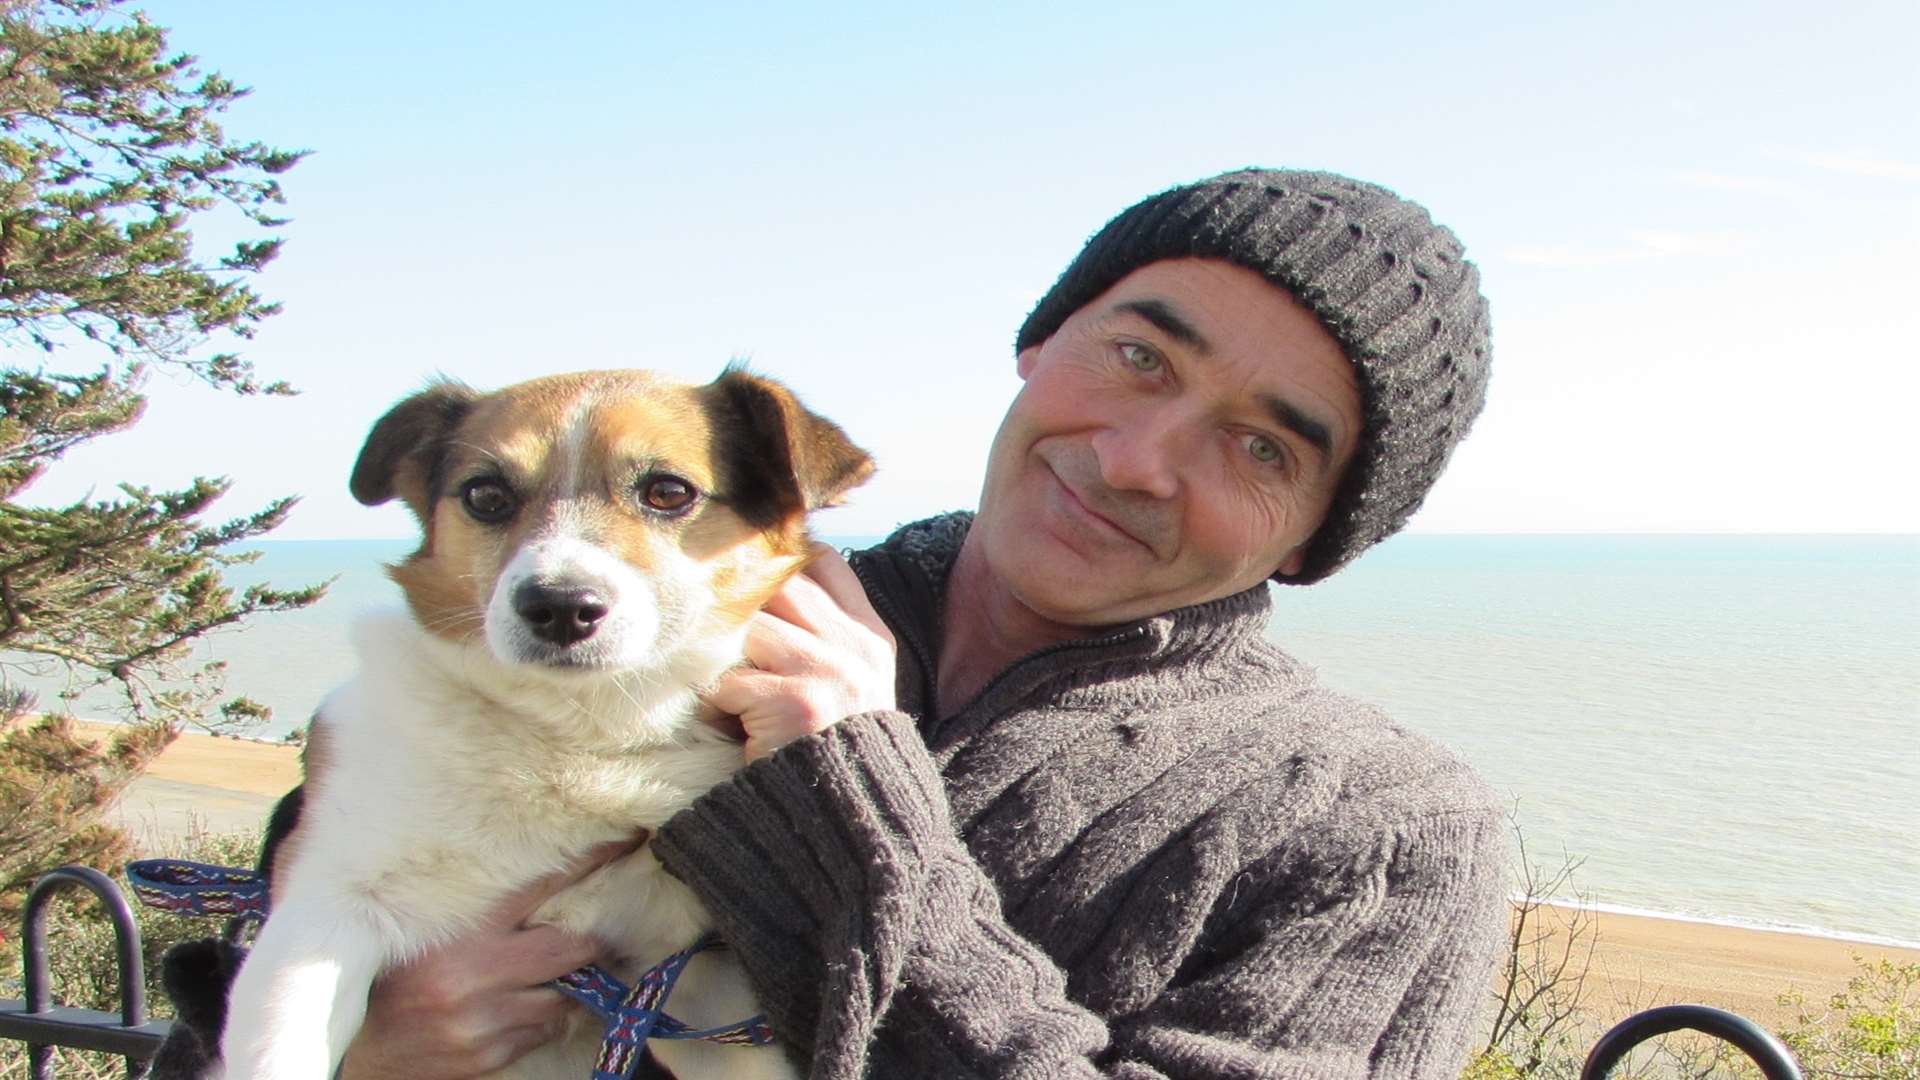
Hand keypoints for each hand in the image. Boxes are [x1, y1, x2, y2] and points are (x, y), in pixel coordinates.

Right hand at [335, 839, 637, 1079]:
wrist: (353, 1052)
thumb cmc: (388, 980)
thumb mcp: (416, 931)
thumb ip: (469, 907)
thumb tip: (523, 867)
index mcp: (457, 931)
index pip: (540, 886)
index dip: (588, 863)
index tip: (626, 841)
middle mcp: (472, 974)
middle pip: (569, 947)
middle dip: (587, 941)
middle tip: (594, 932)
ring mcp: (482, 1020)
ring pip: (561, 996)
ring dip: (562, 987)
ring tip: (547, 977)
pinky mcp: (486, 1056)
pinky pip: (540, 1032)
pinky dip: (538, 1021)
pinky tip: (515, 1011)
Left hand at [704, 543, 896, 761]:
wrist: (852, 827)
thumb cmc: (833, 758)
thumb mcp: (849, 687)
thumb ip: (822, 636)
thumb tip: (761, 583)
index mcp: (870, 638)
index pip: (824, 561)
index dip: (778, 560)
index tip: (743, 578)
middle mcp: (854, 646)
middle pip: (778, 581)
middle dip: (737, 603)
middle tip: (707, 628)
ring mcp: (827, 670)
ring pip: (746, 624)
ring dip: (719, 655)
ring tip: (715, 686)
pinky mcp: (795, 701)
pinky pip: (727, 675)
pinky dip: (712, 700)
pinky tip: (720, 724)